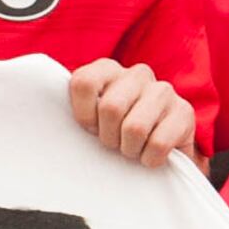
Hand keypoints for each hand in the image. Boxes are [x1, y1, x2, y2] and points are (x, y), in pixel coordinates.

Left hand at [68, 58, 195, 165]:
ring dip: (130, 150)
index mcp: (108, 69)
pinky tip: (150, 155)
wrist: (160, 147)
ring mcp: (163, 91)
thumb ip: (74, 111)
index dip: (84, 115)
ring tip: (132, 149)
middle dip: (108, 137)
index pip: (84, 82)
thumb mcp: (91, 118)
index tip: (90, 129)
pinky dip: (150, 159)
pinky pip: (158, 143)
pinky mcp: (184, 112)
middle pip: (111, 108)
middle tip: (114, 144)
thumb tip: (43, 117)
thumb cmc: (116, 132)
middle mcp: (137, 73)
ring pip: (134, 128)